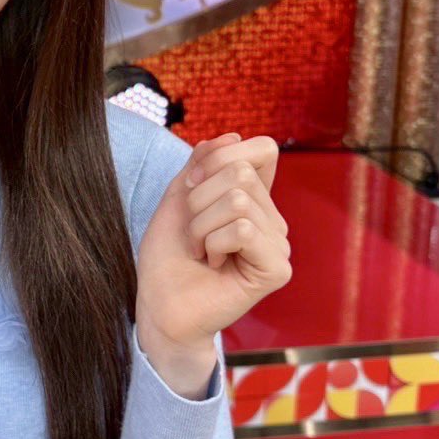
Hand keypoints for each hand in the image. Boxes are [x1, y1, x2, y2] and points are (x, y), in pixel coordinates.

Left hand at [136, 131, 291, 353]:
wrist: (159, 304)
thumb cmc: (168, 255)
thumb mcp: (180, 196)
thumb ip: (205, 162)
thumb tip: (233, 134)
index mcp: (255, 198)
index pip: (262, 149)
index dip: (220, 156)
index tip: (191, 186)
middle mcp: (273, 218)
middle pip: (240, 172)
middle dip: (199, 199)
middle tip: (193, 233)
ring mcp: (278, 244)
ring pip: (238, 200)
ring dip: (201, 225)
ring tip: (201, 250)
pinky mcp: (276, 269)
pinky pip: (243, 230)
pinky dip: (214, 243)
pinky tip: (213, 264)